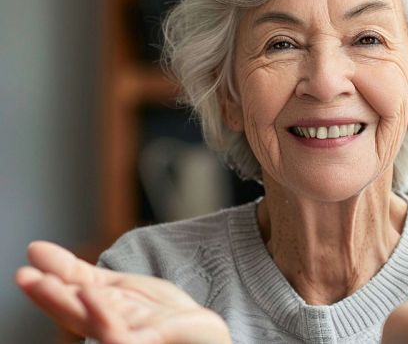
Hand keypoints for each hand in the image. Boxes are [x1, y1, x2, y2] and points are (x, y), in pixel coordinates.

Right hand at [15, 241, 231, 343]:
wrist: (208, 337)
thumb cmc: (162, 318)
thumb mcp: (118, 288)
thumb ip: (79, 275)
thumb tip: (33, 249)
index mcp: (102, 318)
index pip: (70, 304)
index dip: (46, 290)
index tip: (24, 271)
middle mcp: (113, 333)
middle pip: (78, 316)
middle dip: (50, 298)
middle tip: (24, 277)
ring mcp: (134, 341)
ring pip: (99, 329)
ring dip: (73, 307)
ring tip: (49, 283)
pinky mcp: (155, 343)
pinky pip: (124, 339)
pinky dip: (105, 319)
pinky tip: (92, 295)